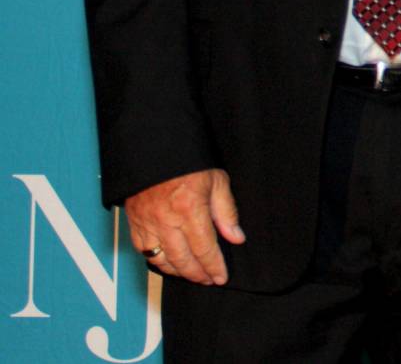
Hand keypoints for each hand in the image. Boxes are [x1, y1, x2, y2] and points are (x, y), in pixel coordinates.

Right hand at [124, 168, 244, 284]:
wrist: (154, 149)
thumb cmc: (189, 162)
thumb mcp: (217, 180)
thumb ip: (226, 212)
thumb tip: (236, 237)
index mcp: (190, 209)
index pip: (204, 248)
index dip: (214, 266)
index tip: (221, 277)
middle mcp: (166, 220)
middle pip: (182, 260)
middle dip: (197, 274)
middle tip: (209, 280)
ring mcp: (147, 223)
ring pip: (161, 260)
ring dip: (178, 272)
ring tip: (192, 274)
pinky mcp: (134, 222)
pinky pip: (143, 251)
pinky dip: (157, 261)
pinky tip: (169, 263)